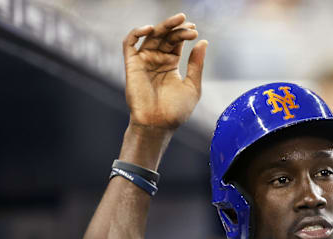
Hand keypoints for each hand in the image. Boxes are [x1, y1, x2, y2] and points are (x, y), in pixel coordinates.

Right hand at [123, 13, 207, 132]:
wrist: (159, 124)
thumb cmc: (176, 110)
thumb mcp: (192, 85)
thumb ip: (196, 64)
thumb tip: (203, 41)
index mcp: (170, 64)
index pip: (176, 42)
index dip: (184, 33)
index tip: (195, 31)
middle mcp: (156, 60)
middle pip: (165, 36)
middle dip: (176, 28)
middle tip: (187, 22)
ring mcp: (144, 61)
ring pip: (150, 36)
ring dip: (162, 26)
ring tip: (177, 20)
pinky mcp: (132, 64)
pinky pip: (129, 43)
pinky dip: (136, 32)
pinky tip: (150, 29)